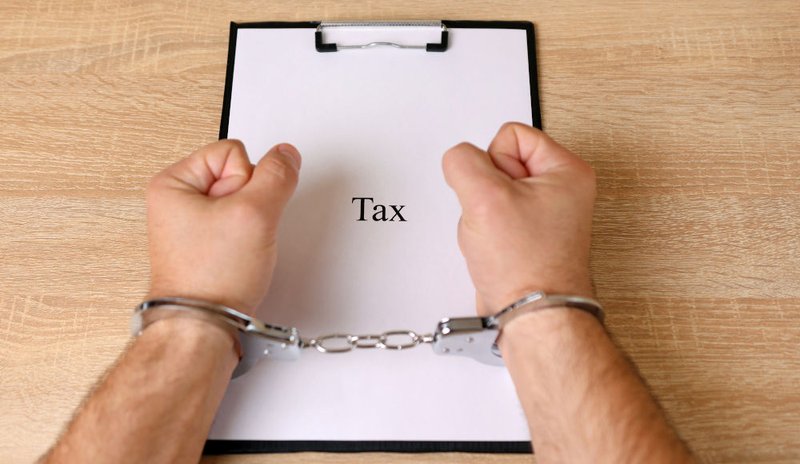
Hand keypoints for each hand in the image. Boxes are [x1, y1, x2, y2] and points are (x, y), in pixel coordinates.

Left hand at [146, 140, 300, 315]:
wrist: (204, 328)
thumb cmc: (211, 279)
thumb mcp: (254, 214)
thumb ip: (277, 175)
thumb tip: (286, 153)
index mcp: (172, 183)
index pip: (233, 152)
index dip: (249, 182)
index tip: (238, 215)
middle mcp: (178, 201)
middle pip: (240, 176)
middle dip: (253, 204)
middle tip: (239, 235)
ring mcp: (193, 225)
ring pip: (245, 203)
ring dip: (254, 224)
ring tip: (239, 250)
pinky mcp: (207, 245)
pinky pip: (242, 226)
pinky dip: (250, 241)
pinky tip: (241, 258)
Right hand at [442, 122, 595, 315]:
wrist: (532, 317)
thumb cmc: (527, 267)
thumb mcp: (484, 198)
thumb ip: (463, 162)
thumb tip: (458, 158)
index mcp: (567, 171)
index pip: (510, 135)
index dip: (492, 163)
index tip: (500, 196)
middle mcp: (561, 191)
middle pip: (498, 164)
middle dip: (484, 193)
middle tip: (498, 220)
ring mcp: (544, 216)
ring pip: (490, 194)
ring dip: (482, 216)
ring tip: (497, 239)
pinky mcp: (528, 237)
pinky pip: (492, 219)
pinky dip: (485, 234)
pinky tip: (494, 251)